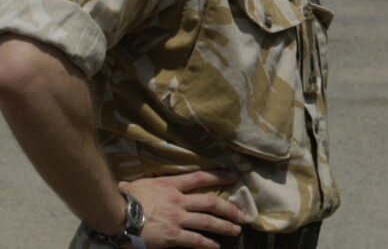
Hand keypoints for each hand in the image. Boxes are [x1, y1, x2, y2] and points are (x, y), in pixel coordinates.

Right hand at [122, 170, 244, 248]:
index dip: (219, 176)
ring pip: (208, 221)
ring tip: (236, 230)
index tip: (233, 176)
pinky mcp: (172, 236)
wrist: (116, 215)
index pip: (200, 177)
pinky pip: (195, 240)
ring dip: (224, 226)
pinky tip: (215, 247)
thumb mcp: (136, 185)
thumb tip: (126, 184)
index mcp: (171, 186)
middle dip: (229, 208)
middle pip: (211, 202)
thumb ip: (141, 186)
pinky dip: (207, 244)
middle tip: (241, 214)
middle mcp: (178, 201)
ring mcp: (177, 218)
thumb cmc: (123, 199)